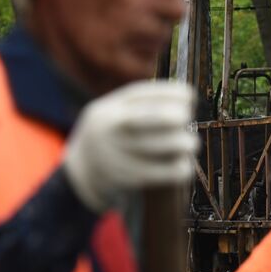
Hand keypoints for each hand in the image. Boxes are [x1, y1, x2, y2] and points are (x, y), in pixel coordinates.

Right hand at [61, 80, 198, 211]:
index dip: (174, 93)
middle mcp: (111, 128)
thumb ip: (141, 103)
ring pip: (170, 145)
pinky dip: (182, 168)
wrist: (80, 172)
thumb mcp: (113, 112)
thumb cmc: (109, 136)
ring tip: (188, 145)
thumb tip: (186, 98)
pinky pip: (167, 172)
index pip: (147, 93)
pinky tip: (184, 166)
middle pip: (162, 117)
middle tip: (186, 121)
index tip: (189, 97)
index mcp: (109, 108)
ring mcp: (119, 154)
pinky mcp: (129, 178)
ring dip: (186, 144)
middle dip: (181, 117)